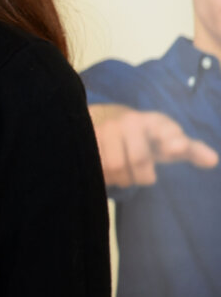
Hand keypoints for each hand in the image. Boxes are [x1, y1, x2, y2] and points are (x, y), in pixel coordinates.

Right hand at [88, 103, 218, 186]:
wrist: (107, 118)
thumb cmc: (146, 136)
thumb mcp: (168, 140)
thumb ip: (190, 150)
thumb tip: (212, 161)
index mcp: (156, 121)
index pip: (166, 129)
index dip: (173, 139)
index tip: (177, 148)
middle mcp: (130, 121)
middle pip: (139, 160)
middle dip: (144, 176)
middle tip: (145, 176)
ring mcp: (107, 127)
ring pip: (116, 167)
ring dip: (123, 179)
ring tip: (126, 174)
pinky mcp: (88, 136)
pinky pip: (98, 166)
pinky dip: (106, 176)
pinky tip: (111, 172)